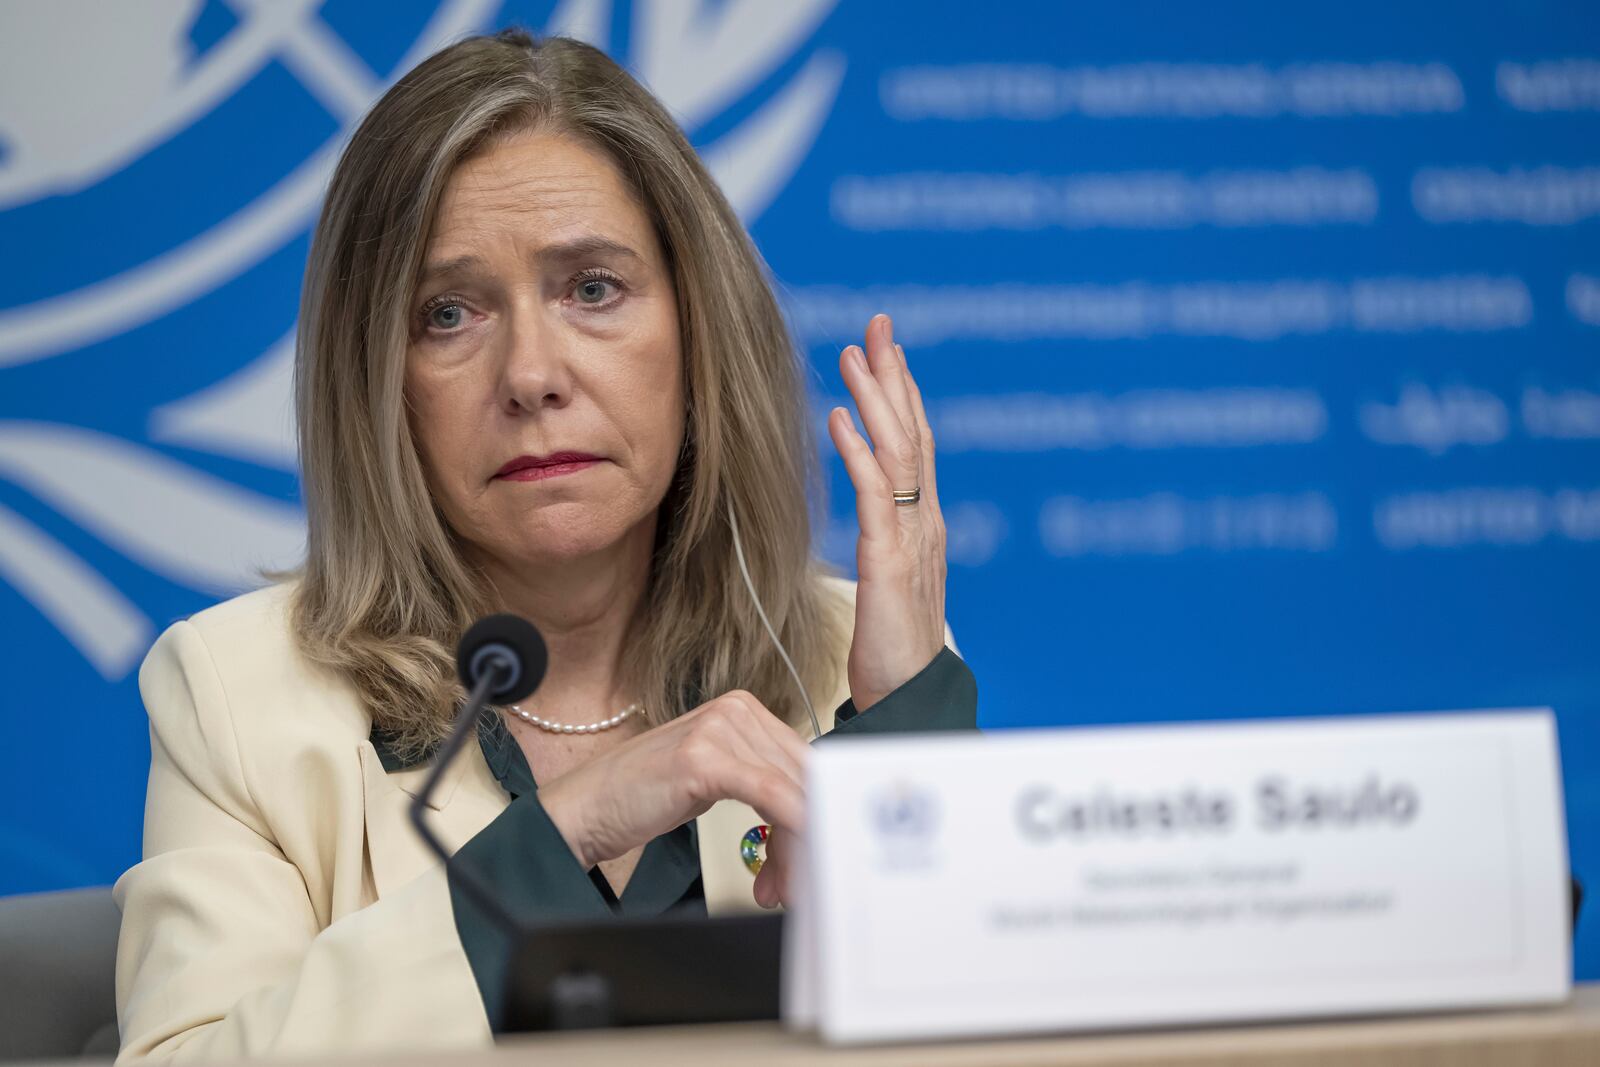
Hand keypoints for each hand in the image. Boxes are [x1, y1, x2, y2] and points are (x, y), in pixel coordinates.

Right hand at [536, 690, 807, 907]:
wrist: (583, 809)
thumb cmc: (641, 797)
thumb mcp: (713, 779)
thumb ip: (759, 782)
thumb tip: (812, 814)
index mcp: (744, 709)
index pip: (804, 764)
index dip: (819, 812)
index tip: (821, 854)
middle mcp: (737, 710)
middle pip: (802, 778)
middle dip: (806, 839)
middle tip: (798, 887)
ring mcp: (720, 729)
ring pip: (790, 792)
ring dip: (792, 851)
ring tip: (775, 890)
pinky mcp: (704, 757)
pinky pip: (769, 794)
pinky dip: (789, 830)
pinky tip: (788, 864)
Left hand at [828, 313, 946, 712]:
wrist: (910, 701)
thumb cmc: (893, 652)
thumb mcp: (891, 585)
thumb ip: (889, 544)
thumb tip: (879, 517)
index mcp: (924, 524)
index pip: (916, 446)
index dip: (902, 395)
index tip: (886, 350)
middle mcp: (926, 522)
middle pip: (914, 433)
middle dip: (895, 376)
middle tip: (878, 325)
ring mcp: (913, 540)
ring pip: (899, 452)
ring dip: (876, 398)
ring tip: (855, 353)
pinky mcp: (891, 562)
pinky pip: (877, 496)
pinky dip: (859, 452)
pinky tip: (839, 419)